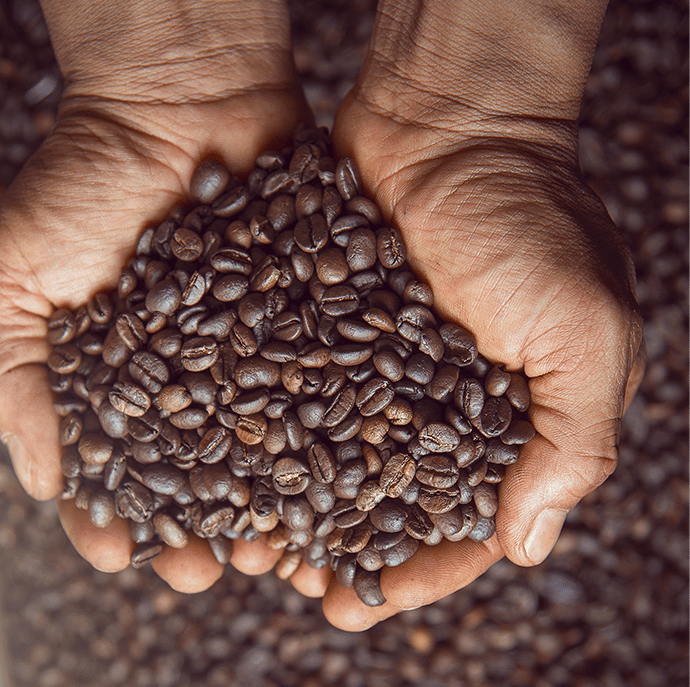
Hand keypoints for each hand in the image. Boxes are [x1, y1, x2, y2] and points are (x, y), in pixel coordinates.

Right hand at [0, 0, 319, 590]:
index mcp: (109, 379)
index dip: (111, 517)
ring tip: (272, 550)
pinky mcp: (303, 324)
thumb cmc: (84, 181)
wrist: (178, 101)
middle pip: (192, 476)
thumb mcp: (11, 275)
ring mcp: (247, 354)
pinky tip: (328, 480)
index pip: (109, 470)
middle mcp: (183, 377)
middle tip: (208, 569)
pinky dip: (324, 440)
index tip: (121, 553)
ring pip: (260, 451)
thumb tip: (44, 476)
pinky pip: (317, 392)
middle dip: (198, 528)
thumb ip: (10, 375)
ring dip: (264, 506)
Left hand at [321, 0, 644, 629]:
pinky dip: (272, 436)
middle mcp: (441, 399)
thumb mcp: (582, 330)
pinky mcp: (329, 323)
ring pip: (338, 456)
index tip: (374, 601)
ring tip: (263, 550)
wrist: (451, 119)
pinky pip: (297, 393)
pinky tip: (238, 469)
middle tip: (311, 593)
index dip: (428, 567)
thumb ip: (573, 440)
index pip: (471, 517)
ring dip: (305, 506)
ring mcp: (380, 363)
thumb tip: (529, 544)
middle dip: (355, 550)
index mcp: (510, 414)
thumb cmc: (527, 218)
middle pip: (395, 499)